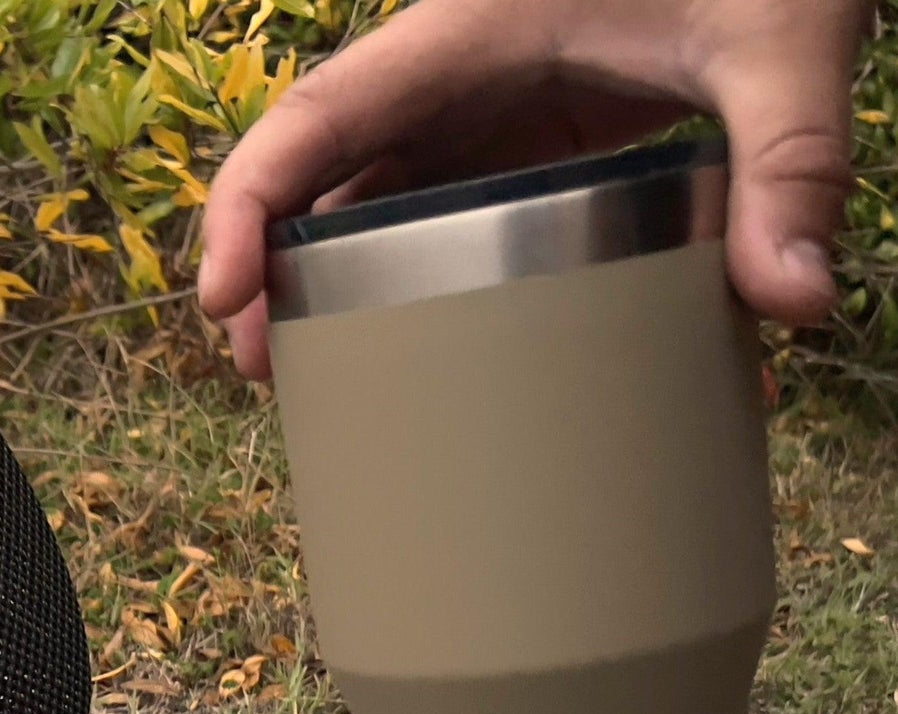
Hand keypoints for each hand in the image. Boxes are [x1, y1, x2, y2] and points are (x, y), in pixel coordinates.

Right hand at [198, 0, 873, 378]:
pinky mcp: (523, 139)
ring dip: (323, 281)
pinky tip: (400, 345)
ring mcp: (484, 107)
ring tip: (308, 379)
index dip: (248, 202)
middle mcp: (452, 72)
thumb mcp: (779, 39)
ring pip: (365, 196)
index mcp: (469, 31)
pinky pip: (430, 211)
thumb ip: (787, 161)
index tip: (221, 296)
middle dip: (270, 266)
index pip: (319, 115)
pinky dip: (398, 276)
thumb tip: (791, 303)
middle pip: (321, 170)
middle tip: (258, 368)